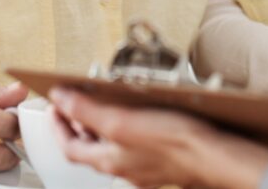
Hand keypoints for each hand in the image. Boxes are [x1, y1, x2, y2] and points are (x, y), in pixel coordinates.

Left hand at [49, 87, 267, 188]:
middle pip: (90, 148)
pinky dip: (129, 132)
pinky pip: (136, 147)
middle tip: (75, 104)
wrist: (213, 157)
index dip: (58, 124)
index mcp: (108, 160)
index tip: (54, 106)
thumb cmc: (174, 143)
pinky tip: (141, 118)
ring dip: (104, 127)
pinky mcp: (162, 162)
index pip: (69, 146)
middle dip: (79, 125)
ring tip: (106, 105)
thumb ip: (88, 111)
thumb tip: (61, 99)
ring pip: (113, 148)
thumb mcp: (122, 121)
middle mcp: (123, 168)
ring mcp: (143, 167)